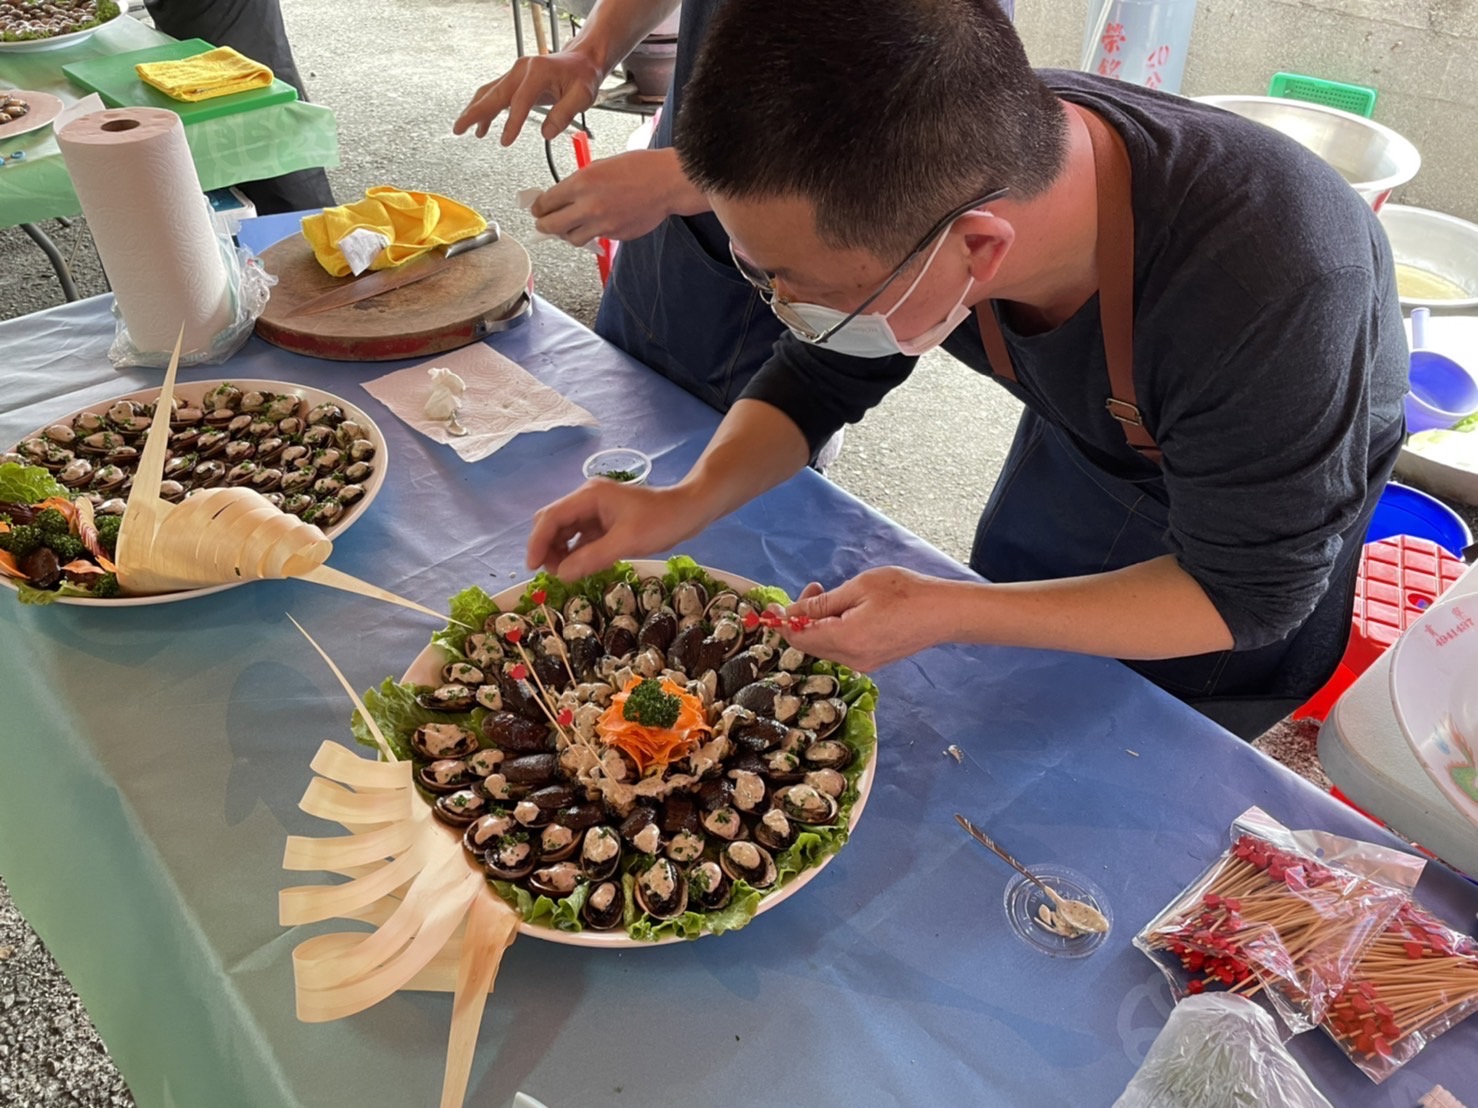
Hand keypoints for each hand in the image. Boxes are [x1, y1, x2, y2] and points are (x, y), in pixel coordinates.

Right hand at [453, 51, 603, 144]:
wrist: (581, 61)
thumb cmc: (582, 76)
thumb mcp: (582, 96)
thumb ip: (564, 114)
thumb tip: (546, 133)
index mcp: (538, 72)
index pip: (520, 100)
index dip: (511, 122)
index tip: (505, 141)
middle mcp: (522, 69)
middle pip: (494, 94)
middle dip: (475, 113)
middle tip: (460, 129)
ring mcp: (516, 73)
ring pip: (489, 93)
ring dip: (475, 110)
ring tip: (463, 129)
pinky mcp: (514, 80)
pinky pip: (495, 94)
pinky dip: (486, 109)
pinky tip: (481, 127)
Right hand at [526, 481, 709, 579]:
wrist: (691, 510)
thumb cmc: (662, 521)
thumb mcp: (626, 542)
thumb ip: (592, 558)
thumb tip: (561, 575)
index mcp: (589, 496)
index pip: (551, 517)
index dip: (538, 542)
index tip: (533, 567)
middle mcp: (588, 500)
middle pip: (554, 523)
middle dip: (549, 548)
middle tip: (554, 575)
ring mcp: (596, 511)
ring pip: (566, 532)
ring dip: (563, 553)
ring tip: (569, 575)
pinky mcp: (606, 522)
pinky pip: (583, 539)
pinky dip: (579, 554)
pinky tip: (584, 569)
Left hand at [529, 149, 701, 245]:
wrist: (667, 182)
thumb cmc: (640, 168)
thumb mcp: (601, 165)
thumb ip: (579, 182)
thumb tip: (563, 195)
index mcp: (582, 183)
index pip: (547, 202)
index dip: (538, 207)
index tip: (536, 209)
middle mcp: (589, 206)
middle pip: (552, 226)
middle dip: (544, 225)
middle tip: (542, 224)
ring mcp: (603, 225)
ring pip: (573, 238)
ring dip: (568, 233)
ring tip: (570, 226)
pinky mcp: (616, 236)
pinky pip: (596, 238)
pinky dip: (593, 233)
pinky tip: (599, 222)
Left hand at [782, 567, 950, 671]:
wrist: (944, 612)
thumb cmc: (904, 593)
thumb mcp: (858, 589)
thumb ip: (821, 604)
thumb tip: (791, 613)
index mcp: (845, 640)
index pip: (798, 639)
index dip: (782, 622)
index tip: (778, 603)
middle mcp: (851, 659)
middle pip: (809, 645)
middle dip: (801, 619)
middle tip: (814, 588)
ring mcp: (863, 664)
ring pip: (824, 647)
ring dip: (818, 623)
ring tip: (831, 594)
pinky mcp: (872, 661)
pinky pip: (841, 649)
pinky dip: (833, 631)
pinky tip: (846, 611)